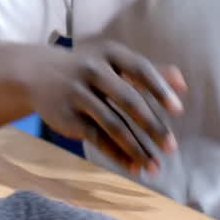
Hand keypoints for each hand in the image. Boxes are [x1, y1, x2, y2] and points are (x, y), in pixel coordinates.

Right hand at [25, 41, 186, 176]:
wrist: (36, 73)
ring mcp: (77, 94)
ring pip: (113, 124)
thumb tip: (183, 83)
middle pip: (128, 100)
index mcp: (109, 53)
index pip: (140, 69)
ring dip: (136, 148)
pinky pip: (97, 139)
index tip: (179, 110)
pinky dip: (117, 154)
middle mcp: (92, 70)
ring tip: (155, 166)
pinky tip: (133, 167)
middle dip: (152, 126)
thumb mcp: (112, 60)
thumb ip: (146, 70)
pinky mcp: (67, 117)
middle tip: (171, 147)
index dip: (159, 89)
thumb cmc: (87, 66)